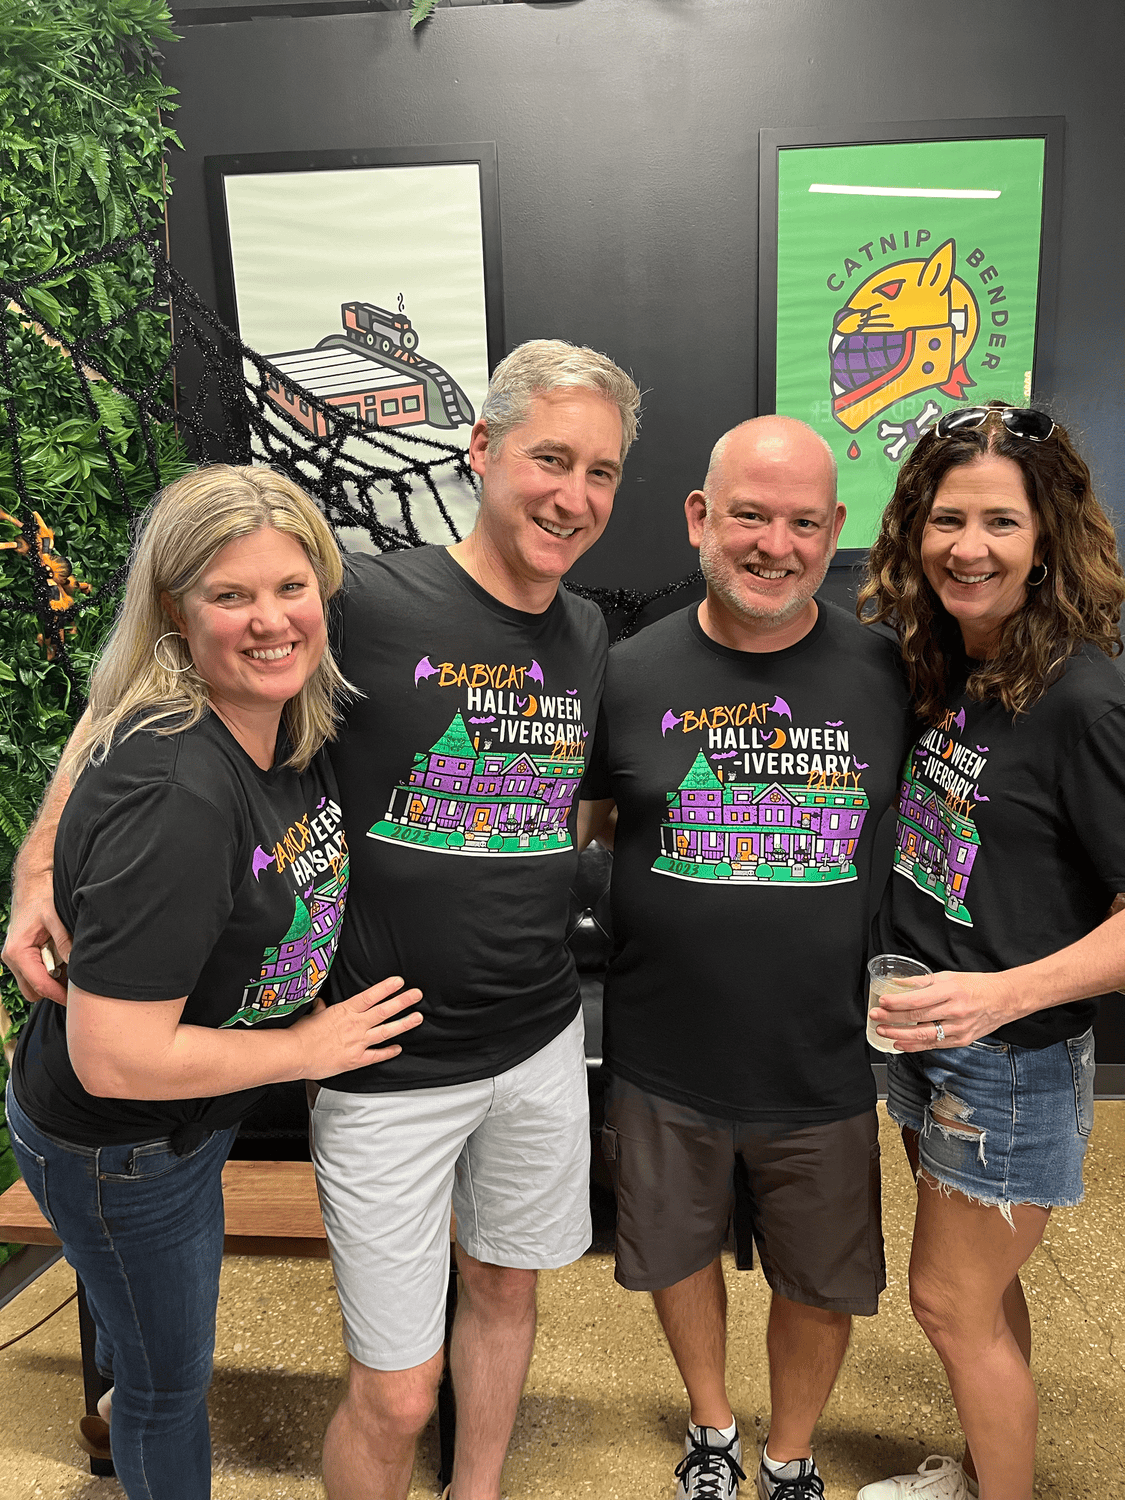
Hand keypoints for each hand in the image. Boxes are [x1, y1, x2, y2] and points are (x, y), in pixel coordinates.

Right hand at [2, 865, 71, 1005]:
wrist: (31, 883)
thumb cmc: (41, 897)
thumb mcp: (55, 919)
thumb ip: (64, 942)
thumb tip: (76, 964)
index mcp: (18, 952)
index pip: (39, 984)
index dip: (58, 994)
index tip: (75, 1001)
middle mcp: (11, 958)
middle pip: (32, 991)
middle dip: (52, 991)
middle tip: (75, 986)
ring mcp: (13, 957)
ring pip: (31, 983)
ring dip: (49, 981)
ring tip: (69, 972)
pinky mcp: (19, 953)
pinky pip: (31, 972)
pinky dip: (46, 971)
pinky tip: (62, 962)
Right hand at [299, 975, 422, 1077]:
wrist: (294, 1054)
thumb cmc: (301, 1034)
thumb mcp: (312, 1015)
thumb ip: (321, 1009)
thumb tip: (321, 1004)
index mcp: (344, 1011)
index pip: (370, 996)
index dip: (386, 988)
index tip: (400, 981)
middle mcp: (355, 1025)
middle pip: (384, 1010)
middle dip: (403, 1001)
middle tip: (416, 994)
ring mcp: (357, 1042)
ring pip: (386, 1031)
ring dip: (403, 1024)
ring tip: (417, 1018)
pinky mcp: (355, 1059)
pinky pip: (376, 1055)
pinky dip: (388, 1052)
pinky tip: (398, 1048)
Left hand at [870, 969, 1022, 1050]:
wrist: (1004, 999)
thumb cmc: (977, 985)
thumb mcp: (949, 977)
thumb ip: (922, 982)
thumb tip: (897, 983)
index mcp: (951, 991)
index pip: (919, 1000)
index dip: (897, 1003)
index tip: (881, 1003)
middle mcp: (956, 1011)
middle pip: (918, 1018)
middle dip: (893, 1019)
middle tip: (876, 1018)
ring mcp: (960, 1028)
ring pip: (924, 1036)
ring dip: (900, 1035)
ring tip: (883, 1032)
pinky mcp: (962, 1040)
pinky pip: (934, 1045)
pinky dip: (915, 1045)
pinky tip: (901, 1043)